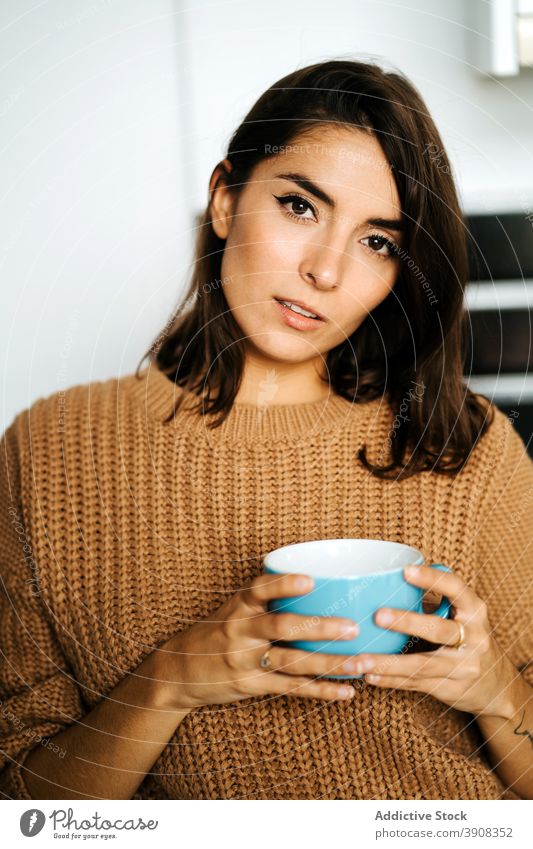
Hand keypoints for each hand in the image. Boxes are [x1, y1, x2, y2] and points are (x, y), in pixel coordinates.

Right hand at [156, 572, 360, 709]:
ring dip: (330, 663)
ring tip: (362, 663)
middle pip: (282, 627)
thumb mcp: (233, 608)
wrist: (178, 671)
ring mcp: (245, 661)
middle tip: (353, 627)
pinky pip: (291, 688)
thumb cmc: (217, 632)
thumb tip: (320, 583)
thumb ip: (266, 599)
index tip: (310, 580)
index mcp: (238, 606)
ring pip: (292, 662)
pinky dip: (321, 691)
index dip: (284, 584)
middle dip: (320, 628)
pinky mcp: (251, 686)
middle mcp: (240, 631)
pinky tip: (347, 691)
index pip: (259, 590)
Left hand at [351, 563, 516, 718]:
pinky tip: (368, 676)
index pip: (456, 589)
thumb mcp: (464, 615)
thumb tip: (391, 578)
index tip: (405, 570)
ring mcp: (464, 667)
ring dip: (388, 663)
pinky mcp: (451, 689)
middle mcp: (474, 638)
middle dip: (408, 622)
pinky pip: (416, 684)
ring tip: (361, 659)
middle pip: (439, 629)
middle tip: (378, 615)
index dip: (432, 578)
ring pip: (422, 665)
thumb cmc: (469, 639)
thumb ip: (436, 599)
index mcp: (474, 611)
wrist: (497, 686)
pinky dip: (390, 680)